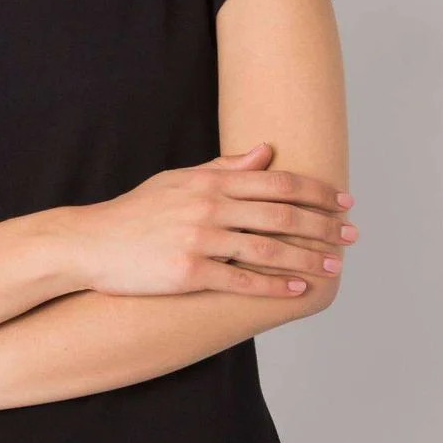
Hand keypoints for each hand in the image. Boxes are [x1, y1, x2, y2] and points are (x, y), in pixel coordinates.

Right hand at [70, 142, 355, 297]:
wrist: (90, 244)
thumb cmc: (136, 213)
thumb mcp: (178, 181)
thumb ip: (224, 168)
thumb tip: (266, 151)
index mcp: (209, 182)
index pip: (277, 182)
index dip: (317, 192)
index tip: (344, 201)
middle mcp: (208, 207)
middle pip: (281, 214)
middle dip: (323, 225)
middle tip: (352, 236)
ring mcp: (198, 240)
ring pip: (267, 249)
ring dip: (307, 259)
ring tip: (333, 268)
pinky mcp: (188, 273)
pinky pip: (240, 281)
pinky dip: (273, 287)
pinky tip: (296, 291)